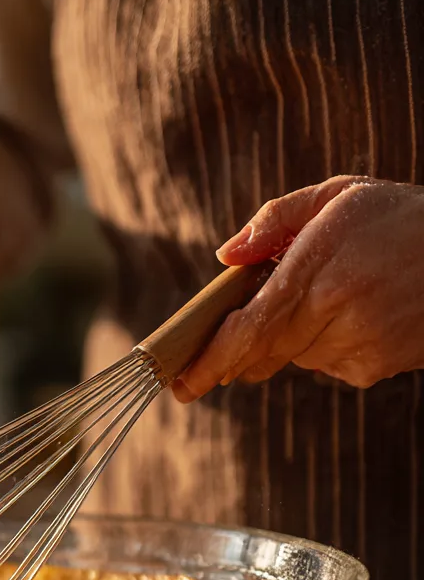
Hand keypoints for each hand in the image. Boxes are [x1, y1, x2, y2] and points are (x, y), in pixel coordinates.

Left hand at [173, 176, 423, 401]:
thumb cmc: (400, 218)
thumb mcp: (338, 196)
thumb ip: (275, 221)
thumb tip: (224, 257)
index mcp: (318, 271)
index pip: (248, 332)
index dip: (209, 361)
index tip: (178, 383)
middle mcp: (337, 314)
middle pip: (260, 351)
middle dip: (235, 349)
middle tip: (216, 348)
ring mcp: (358, 347)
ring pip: (290, 356)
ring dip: (288, 335)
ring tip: (329, 295)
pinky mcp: (375, 367)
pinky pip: (323, 364)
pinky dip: (321, 344)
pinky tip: (354, 314)